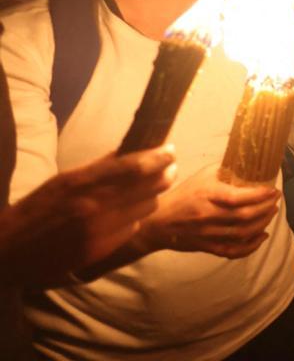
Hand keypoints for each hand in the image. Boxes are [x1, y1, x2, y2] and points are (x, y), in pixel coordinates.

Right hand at [0, 148, 175, 285]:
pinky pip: (133, 228)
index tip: (170, 150)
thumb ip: (98, 168)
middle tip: (169, 168)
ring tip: (149, 190)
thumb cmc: (36, 209)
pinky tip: (128, 215)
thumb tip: (132, 151)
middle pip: (150, 187)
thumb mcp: (64, 181)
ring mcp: (99, 231)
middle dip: (164, 175)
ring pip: (147, 208)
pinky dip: (136, 219)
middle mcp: (94, 206)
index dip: (160, 157)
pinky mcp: (100, 250)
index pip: (136, 166)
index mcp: (82, 182)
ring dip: (152, 197)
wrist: (8, 250)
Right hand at [136, 166, 279, 258]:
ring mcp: (209, 234)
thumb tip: (251, 163)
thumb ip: (225, 170)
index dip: (259, 195)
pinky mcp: (208, 247)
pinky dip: (251, 246)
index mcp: (208, 195)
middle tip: (276, 199)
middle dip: (266, 208)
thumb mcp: (203, 175)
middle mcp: (209, 216)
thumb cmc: (184, 194)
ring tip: (272, 212)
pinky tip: (262, 236)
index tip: (273, 189)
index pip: (238, 197)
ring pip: (242, 233)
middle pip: (244, 216)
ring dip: (262, 223)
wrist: (159, 222)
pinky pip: (233, 251)